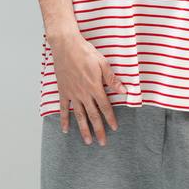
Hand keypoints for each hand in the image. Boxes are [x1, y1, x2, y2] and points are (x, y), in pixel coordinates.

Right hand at [48, 29, 126, 145]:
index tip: (114, 128)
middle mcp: (84, 93)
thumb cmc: (85, 52)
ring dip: (83, 129)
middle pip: (93, 115)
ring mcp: (72, 93)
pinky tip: (66, 129)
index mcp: (95, 87)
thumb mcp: (102, 64)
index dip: (110, 119)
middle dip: (98, 130)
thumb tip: (124, 91)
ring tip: (87, 141)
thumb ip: (112, 80)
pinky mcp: (63, 91)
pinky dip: (64, 119)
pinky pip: (63, 108)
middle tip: (102, 142)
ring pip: (79, 115)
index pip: (105, 107)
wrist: (66, 46)